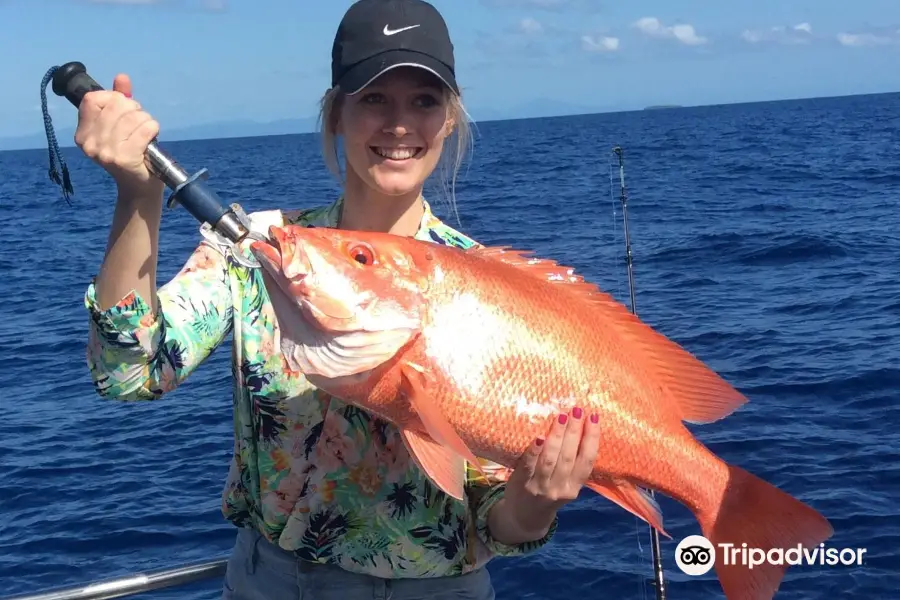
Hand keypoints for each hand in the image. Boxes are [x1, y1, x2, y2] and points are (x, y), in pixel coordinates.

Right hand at [74, 74, 162, 193]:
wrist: (140, 188)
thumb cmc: (132, 153)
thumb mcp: (122, 126)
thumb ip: (120, 100)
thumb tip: (121, 77)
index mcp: (83, 134)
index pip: (92, 99)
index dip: (112, 98)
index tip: (123, 109)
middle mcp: (90, 144)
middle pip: (115, 105)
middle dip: (134, 109)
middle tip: (139, 122)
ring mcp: (105, 152)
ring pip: (132, 116)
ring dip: (146, 120)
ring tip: (146, 131)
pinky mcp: (124, 159)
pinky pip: (144, 129)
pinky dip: (152, 129)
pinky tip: (151, 137)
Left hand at [498, 406, 601, 536]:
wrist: (523, 519)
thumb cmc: (547, 494)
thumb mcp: (565, 486)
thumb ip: (572, 466)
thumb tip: (581, 430)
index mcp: (574, 488)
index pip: (587, 461)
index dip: (592, 439)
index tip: (594, 418)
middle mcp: (559, 489)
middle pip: (569, 457)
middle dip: (575, 432)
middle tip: (577, 410)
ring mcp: (540, 487)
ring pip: (551, 459)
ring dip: (557, 436)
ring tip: (561, 416)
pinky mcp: (522, 484)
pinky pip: (528, 465)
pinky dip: (534, 451)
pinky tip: (539, 437)